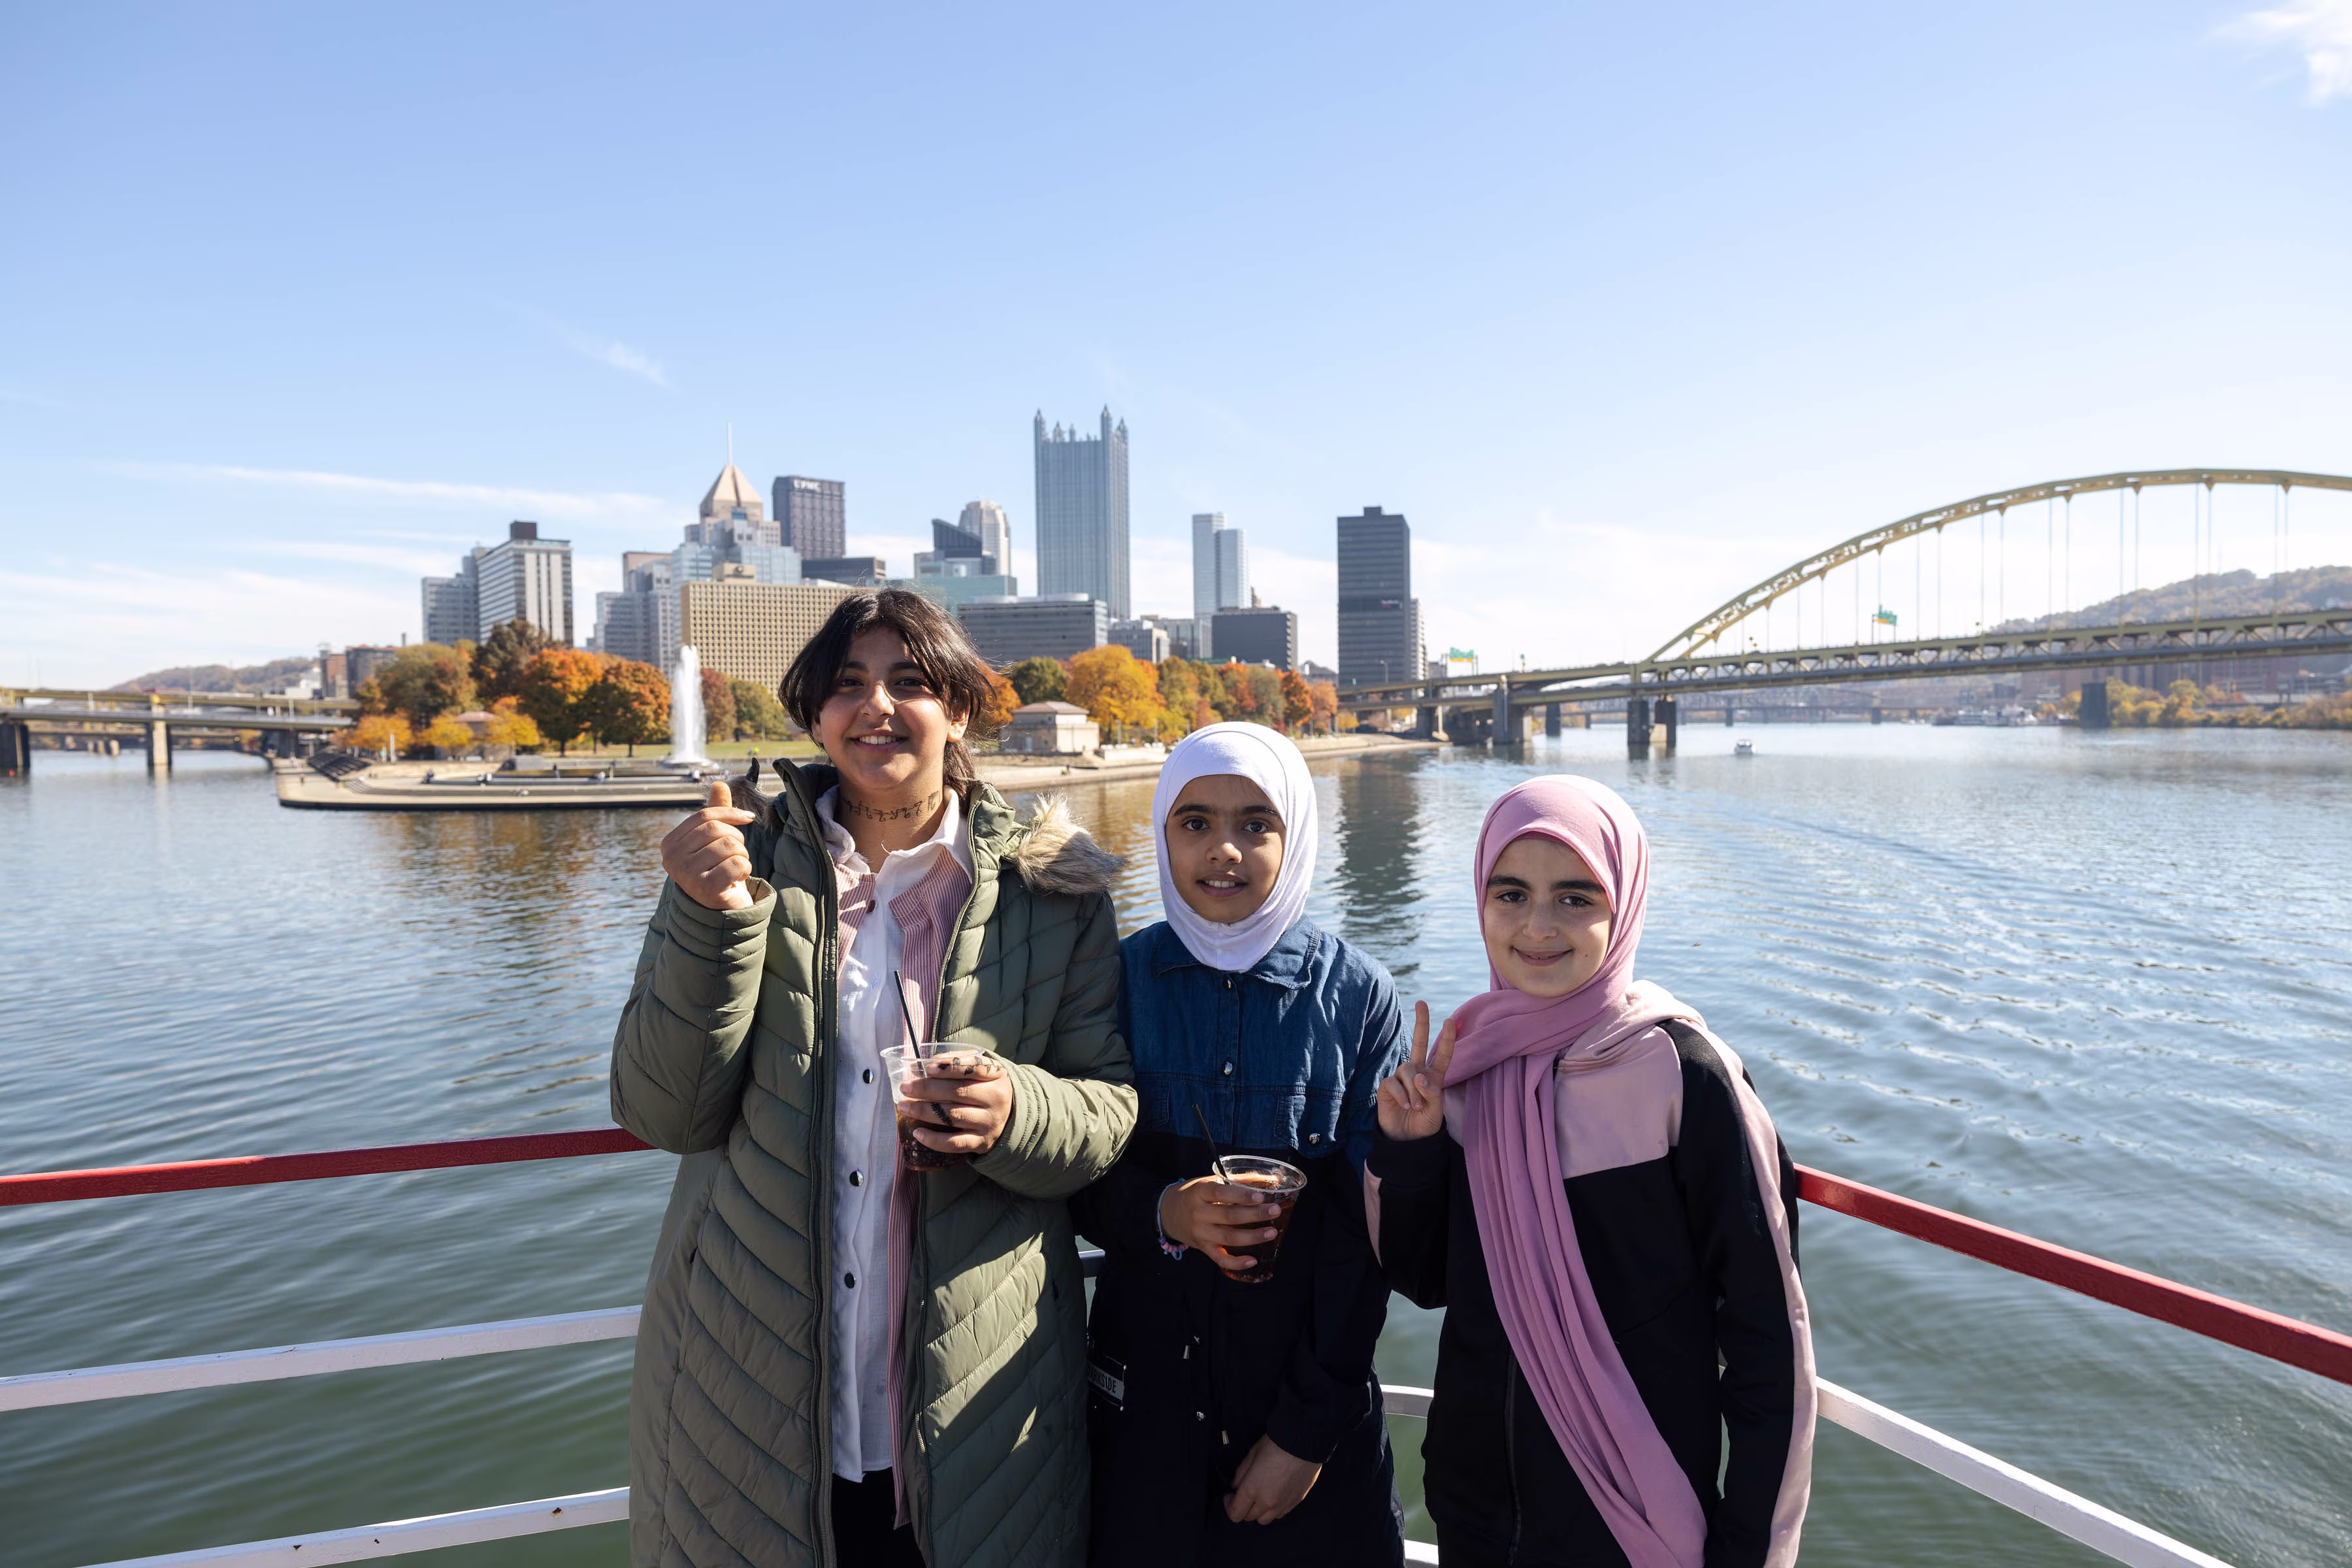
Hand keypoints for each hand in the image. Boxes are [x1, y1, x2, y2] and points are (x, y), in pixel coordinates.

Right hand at [661, 781, 757, 910]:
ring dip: (742, 855)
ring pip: (730, 846)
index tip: (748, 818)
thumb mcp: (714, 839)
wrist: (720, 909)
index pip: (705, 815)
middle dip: (737, 838)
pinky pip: (737, 864)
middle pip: (717, 829)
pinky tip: (736, 879)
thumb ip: (716, 813)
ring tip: (735, 868)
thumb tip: (719, 783)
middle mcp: (672, 858)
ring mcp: (686, 875)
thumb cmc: (716, 869)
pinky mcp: (705, 889)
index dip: (730, 813)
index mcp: (670, 843)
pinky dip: (745, 869)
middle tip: (738, 853)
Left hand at [900, 1058, 1014, 1156]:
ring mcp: (989, 1123)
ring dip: (924, 1111)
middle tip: (905, 1087)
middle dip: (927, 1089)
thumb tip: (921, 1065)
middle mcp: (996, 1099)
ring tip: (904, 1107)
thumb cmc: (985, 1087)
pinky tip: (917, 1133)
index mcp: (996, 1075)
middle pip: (958, 1092)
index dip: (950, 1067)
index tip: (927, 1068)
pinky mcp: (981, 1142)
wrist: (1010, 1116)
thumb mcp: (980, 1069)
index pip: (974, 1068)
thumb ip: (955, 1061)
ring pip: (953, 1117)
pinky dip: (934, 1139)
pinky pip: (955, 1143)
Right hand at [1159, 1176, 1283, 1274]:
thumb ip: (1237, 1180)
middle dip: (1255, 1214)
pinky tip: (1253, 1260)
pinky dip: (1237, 1262)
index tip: (1260, 1196)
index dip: (1241, 1195)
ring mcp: (1201, 1233)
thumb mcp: (1209, 1181)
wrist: (1167, 1212)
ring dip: (1252, 1237)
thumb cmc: (1193, 1194)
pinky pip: (1220, 1259)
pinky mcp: (1203, 1248)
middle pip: (1229, 1216)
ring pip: (1229, 1238)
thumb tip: (1269, 1179)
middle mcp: (1199, 1213)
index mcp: (1200, 1192)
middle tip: (1275, 1211)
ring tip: (1272, 1232)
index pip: (1221, 1193)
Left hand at [1223, 1433, 1320, 1524]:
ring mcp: (1283, 1504)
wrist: (1304, 1442)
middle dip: (1243, 1507)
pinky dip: (1273, 1509)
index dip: (1229, 1506)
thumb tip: (1235, 1485)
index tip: (1230, 1495)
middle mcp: (1267, 1502)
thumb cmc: (1277, 1444)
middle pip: (1249, 1517)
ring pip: (1265, 1520)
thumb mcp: (1252, 1454)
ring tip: (1259, 1496)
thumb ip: (1240, 1473)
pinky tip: (1274, 1495)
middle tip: (1243, 1493)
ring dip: (1258, 1511)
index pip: (1235, 1513)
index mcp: (1252, 1489)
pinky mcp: (1296, 1502)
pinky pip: (1280, 1514)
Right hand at [1375, 1001, 1455, 1140]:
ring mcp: (1402, 1078)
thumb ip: (1432, 1092)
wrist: (1407, 1140)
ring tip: (1416, 1107)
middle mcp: (1418, 1073)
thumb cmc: (1425, 1124)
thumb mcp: (1436, 1110)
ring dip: (1414, 1089)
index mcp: (1434, 1077)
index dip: (1448, 1039)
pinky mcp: (1388, 1086)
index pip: (1443, 1055)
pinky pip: (1394, 1082)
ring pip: (1408, 1069)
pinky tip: (1406, 1106)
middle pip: (1420, 1043)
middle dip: (1421, 1023)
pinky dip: (1403, 1094)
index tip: (1451, 1021)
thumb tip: (1419, 1076)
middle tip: (1421, 1002)